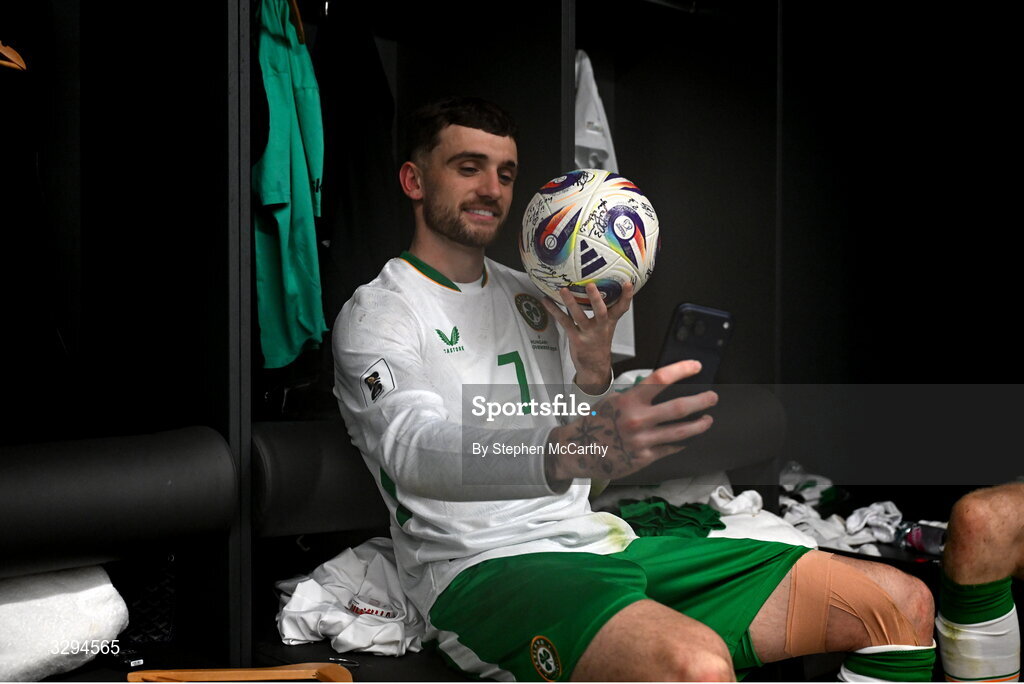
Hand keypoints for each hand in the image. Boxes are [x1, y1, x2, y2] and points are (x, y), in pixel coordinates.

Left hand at [542, 281, 633, 393]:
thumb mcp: (608, 325)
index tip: (628, 283)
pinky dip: (554, 310)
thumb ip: (607, 307)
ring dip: (570, 302)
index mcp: (610, 321)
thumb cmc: (599, 340)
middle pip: (601, 312)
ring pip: (579, 316)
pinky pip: (564, 322)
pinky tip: (546, 300)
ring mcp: (588, 333)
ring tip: (563, 290)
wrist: (594, 365)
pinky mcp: (575, 338)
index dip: (626, 296)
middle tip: (591, 285)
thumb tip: (602, 284)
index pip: (622, 308)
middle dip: (596, 299)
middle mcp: (601, 327)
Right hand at [545, 359, 716, 482]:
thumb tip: (662, 388)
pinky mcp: (644, 457)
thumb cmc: (598, 422)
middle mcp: (637, 420)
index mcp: (629, 400)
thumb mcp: (614, 401)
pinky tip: (687, 438)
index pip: (660, 379)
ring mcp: (642, 440)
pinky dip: (681, 442)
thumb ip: (637, 395)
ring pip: (680, 431)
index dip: (682, 370)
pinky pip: (670, 448)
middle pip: (678, 408)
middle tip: (712, 397)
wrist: (580, 450)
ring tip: (707, 420)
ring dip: (699, 424)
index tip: (696, 366)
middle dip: (701, 401)